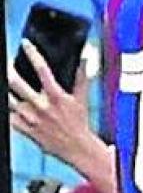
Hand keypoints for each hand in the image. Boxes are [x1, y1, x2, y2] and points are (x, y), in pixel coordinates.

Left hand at [8, 43, 92, 166]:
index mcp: (56, 97)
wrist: (77, 149)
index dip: (32, 53)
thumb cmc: (79, 124)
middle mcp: (41, 106)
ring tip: (7, 83)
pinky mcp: (26, 129)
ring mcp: (31, 118)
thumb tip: (84, 60)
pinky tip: (10, 104)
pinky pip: (10, 117)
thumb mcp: (81, 99)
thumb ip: (81, 78)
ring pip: (9, 99)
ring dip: (7, 89)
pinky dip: (8, 110)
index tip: (26, 44)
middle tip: (8, 63)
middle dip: (9, 70)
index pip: (42, 69)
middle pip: (17, 83)